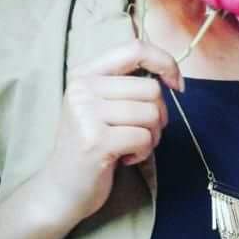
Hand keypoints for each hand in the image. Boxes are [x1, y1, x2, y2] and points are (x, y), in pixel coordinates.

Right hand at [39, 40, 182, 223]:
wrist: (61, 189)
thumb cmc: (92, 145)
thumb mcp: (102, 105)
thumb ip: (127, 84)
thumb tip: (170, 75)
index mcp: (85, 74)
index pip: (135, 49)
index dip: (165, 63)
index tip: (177, 85)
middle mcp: (82, 88)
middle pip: (151, 89)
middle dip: (158, 116)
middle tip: (140, 133)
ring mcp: (86, 114)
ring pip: (151, 114)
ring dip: (151, 136)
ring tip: (129, 146)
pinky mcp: (95, 141)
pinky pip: (144, 138)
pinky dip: (143, 152)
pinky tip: (124, 159)